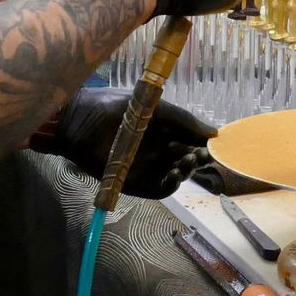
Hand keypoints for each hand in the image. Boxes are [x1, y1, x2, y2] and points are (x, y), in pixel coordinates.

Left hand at [40, 87, 215, 199]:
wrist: (78, 120)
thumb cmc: (113, 107)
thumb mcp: (153, 107)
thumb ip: (183, 119)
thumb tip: (214, 132)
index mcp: (164, 129)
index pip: (192, 140)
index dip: (205, 143)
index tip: (217, 144)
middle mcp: (159, 150)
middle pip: (187, 160)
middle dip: (199, 158)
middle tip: (203, 154)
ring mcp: (148, 167)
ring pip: (177, 175)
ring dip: (187, 171)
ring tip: (187, 160)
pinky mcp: (135, 182)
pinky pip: (159, 188)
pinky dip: (171, 185)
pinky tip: (175, 174)